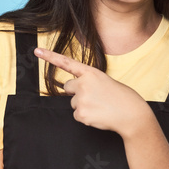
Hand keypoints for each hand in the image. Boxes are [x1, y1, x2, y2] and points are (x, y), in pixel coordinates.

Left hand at [34, 47, 150, 135]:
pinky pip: (77, 116)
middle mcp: (83, 84)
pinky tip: (99, 115)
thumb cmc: (123, 98)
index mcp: (91, 73)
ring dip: (83, 106)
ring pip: (73, 103)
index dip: (50, 56)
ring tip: (101, 107)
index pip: (67, 63)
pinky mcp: (80, 114)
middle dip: (77, 92)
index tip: (36, 51)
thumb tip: (78, 92)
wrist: (132, 115)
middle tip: (94, 97)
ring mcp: (81, 99)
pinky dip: (86, 117)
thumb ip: (90, 82)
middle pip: (68, 87)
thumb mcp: (107, 82)